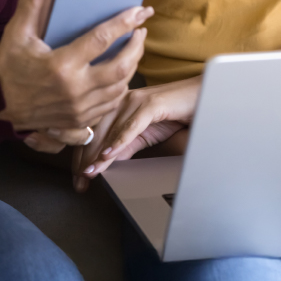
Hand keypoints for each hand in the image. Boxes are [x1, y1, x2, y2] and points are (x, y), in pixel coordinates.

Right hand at [0, 0, 152, 134]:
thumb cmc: (8, 68)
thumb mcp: (16, 35)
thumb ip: (29, 4)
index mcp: (61, 65)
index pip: (102, 39)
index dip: (124, 22)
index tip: (140, 11)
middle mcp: (75, 89)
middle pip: (121, 67)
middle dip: (137, 47)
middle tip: (141, 30)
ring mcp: (79, 108)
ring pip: (120, 87)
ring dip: (132, 66)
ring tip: (133, 48)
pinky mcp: (80, 120)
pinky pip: (111, 104)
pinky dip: (120, 87)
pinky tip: (120, 74)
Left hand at [71, 76, 201, 190]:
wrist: (203, 98)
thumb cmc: (176, 113)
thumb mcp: (145, 134)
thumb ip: (126, 146)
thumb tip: (108, 162)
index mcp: (117, 104)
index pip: (93, 131)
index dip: (82, 154)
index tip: (77, 178)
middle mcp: (122, 99)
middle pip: (96, 130)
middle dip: (85, 158)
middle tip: (79, 182)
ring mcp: (136, 99)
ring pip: (111, 129)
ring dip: (98, 154)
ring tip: (89, 173)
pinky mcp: (151, 104)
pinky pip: (131, 125)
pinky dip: (119, 141)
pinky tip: (109, 155)